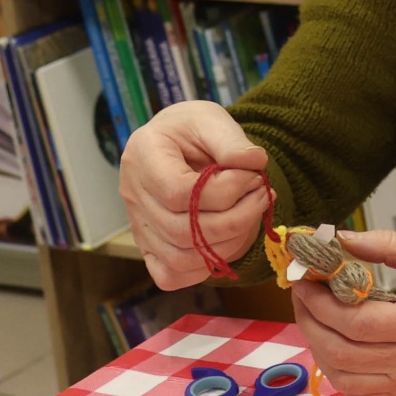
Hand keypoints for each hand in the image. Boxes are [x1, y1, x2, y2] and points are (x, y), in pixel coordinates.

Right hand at [118, 102, 269, 290]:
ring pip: (181, 258)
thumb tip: (254, 163)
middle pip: (182, 231)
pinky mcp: (149, 247)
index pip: (178, 192)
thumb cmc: (192, 130)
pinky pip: (172, 274)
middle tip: (262, 195)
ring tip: (252, 212)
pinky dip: (206, 265)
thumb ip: (232, 140)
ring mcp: (138, 226)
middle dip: (236, 218)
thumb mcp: (211, 120)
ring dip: (229, 242)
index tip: (254, 175)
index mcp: (142, 157)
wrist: (176, 143)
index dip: (226, 191)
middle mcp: (133, 196)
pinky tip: (231, 237)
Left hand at [294, 230, 395, 395]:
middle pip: (342, 352)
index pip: (356, 322)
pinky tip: (335, 346)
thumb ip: (389, 246)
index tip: (306, 279)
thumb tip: (341, 238)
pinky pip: (362, 393)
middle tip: (302, 294)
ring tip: (313, 318)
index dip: (321, 303)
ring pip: (346, 378)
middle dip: (310, 322)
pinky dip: (339, 373)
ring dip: (319, 348)